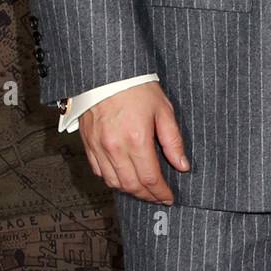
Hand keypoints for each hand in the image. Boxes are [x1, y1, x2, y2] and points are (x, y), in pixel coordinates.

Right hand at [78, 81, 188, 203]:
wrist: (107, 73)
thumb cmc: (136, 87)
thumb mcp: (163, 109)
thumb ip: (173, 140)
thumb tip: (182, 165)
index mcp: (136, 139)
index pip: (149, 178)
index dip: (160, 192)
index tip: (168, 197)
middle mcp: (115, 147)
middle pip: (131, 185)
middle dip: (147, 195)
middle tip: (158, 196)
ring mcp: (98, 147)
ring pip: (113, 182)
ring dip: (129, 190)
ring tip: (143, 189)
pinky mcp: (88, 144)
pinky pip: (98, 171)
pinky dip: (111, 179)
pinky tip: (122, 176)